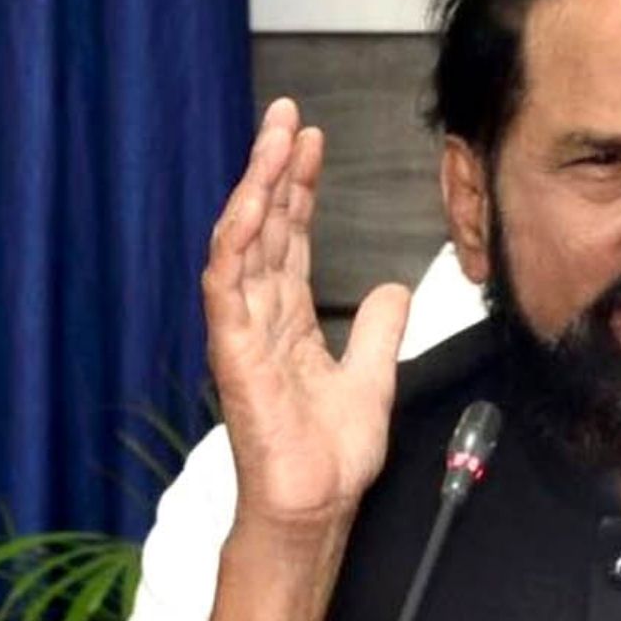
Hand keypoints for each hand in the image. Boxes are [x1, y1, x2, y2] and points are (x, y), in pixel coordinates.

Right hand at [202, 98, 410, 533]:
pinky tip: (253, 202)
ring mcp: (242, 333)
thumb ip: (379, 329)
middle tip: (286, 114)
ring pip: (242, 244)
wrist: (318, 505)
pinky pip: (227, 288)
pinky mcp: (234, 354)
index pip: (289, 238)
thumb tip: (393, 289)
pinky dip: (238, 243)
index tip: (312, 140)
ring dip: (256, 188)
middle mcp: (260, 317)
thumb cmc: (331, 454)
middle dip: (274, 168)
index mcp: (287, 319)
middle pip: (264, 227)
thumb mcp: (373, 375)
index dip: (299, 188)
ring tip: (273, 139)